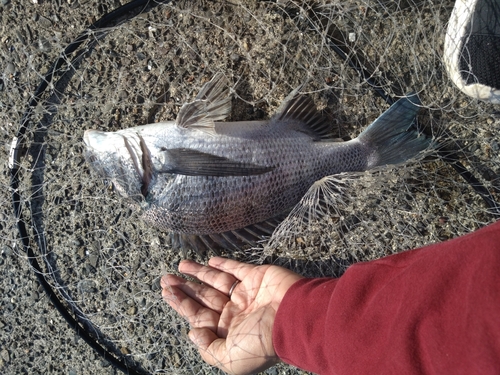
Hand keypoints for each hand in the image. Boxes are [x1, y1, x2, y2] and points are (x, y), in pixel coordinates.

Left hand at [161, 257, 302, 374]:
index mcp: (227, 331)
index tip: (166, 292)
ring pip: (216, 281)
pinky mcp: (256, 276)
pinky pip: (236, 269)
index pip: (198, 315)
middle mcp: (234, 312)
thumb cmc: (262, 341)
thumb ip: (208, 348)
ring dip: (198, 273)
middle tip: (166, 278)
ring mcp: (245, 293)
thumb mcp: (231, 358)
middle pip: (203, 297)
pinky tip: (209, 261)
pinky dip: (223, 264)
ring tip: (180, 266)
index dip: (181, 304)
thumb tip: (192, 333)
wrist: (294, 317)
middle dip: (185, 288)